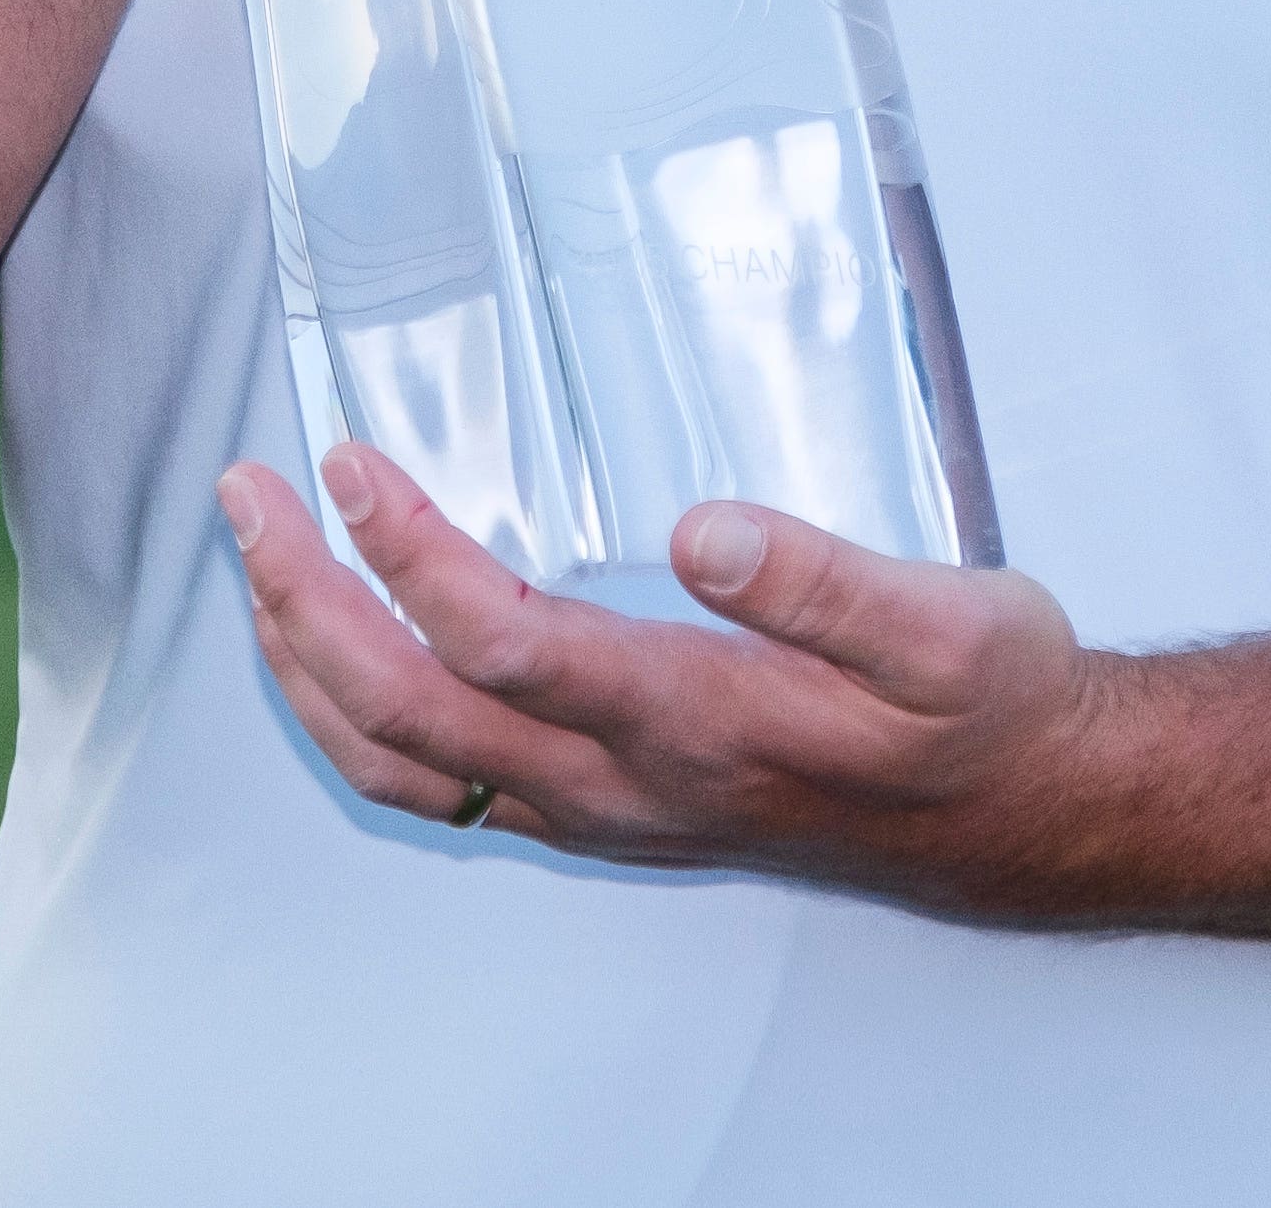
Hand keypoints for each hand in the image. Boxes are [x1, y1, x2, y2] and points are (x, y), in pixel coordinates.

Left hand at [219, 444, 1104, 909]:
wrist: (1020, 810)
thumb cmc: (985, 707)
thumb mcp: (952, 626)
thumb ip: (827, 580)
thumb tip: (704, 528)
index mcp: (694, 720)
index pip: (502, 644)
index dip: (408, 554)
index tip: (351, 459)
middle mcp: (623, 782)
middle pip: (408, 714)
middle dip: (306, 601)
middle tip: (250, 491)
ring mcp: (602, 810)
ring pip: (401, 767)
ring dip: (306, 664)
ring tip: (259, 557)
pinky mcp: (602, 810)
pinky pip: (435, 785)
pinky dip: (355, 715)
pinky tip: (336, 646)